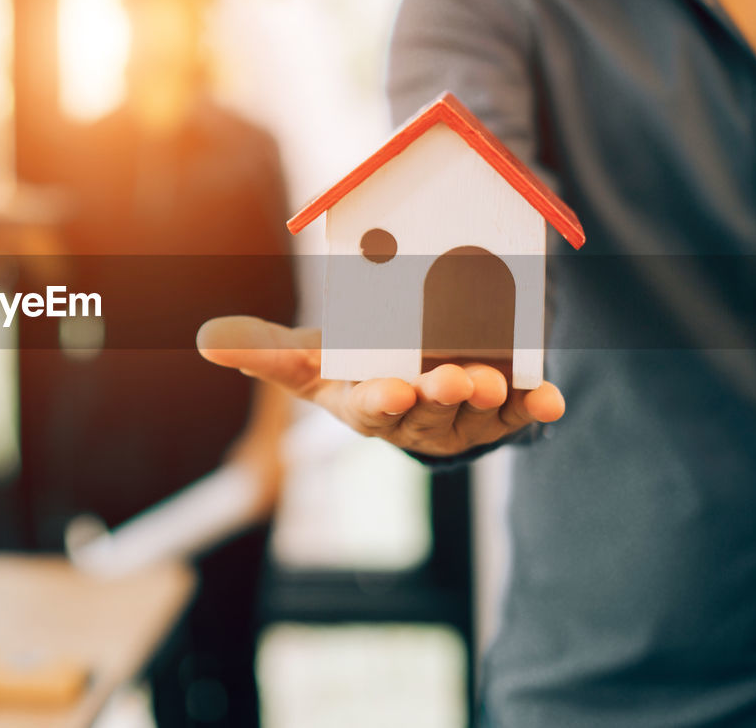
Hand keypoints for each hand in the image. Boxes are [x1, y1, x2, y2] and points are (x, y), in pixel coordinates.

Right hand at [196, 316, 564, 458]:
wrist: (404, 364)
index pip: (369, 407)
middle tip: (454, 381)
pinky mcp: (497, 406)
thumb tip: (204, 341)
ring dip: (489, 400)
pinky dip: (535, 407)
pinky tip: (551, 398)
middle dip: (441, 397)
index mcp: (362, 403)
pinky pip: (518, 413)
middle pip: (428, 412)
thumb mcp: (303, 357)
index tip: (390, 392)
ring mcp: (458, 413)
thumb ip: (262, 349)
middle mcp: (413, 415)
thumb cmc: (348, 366)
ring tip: (495, 381)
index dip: (380, 401)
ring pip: (475, 414)